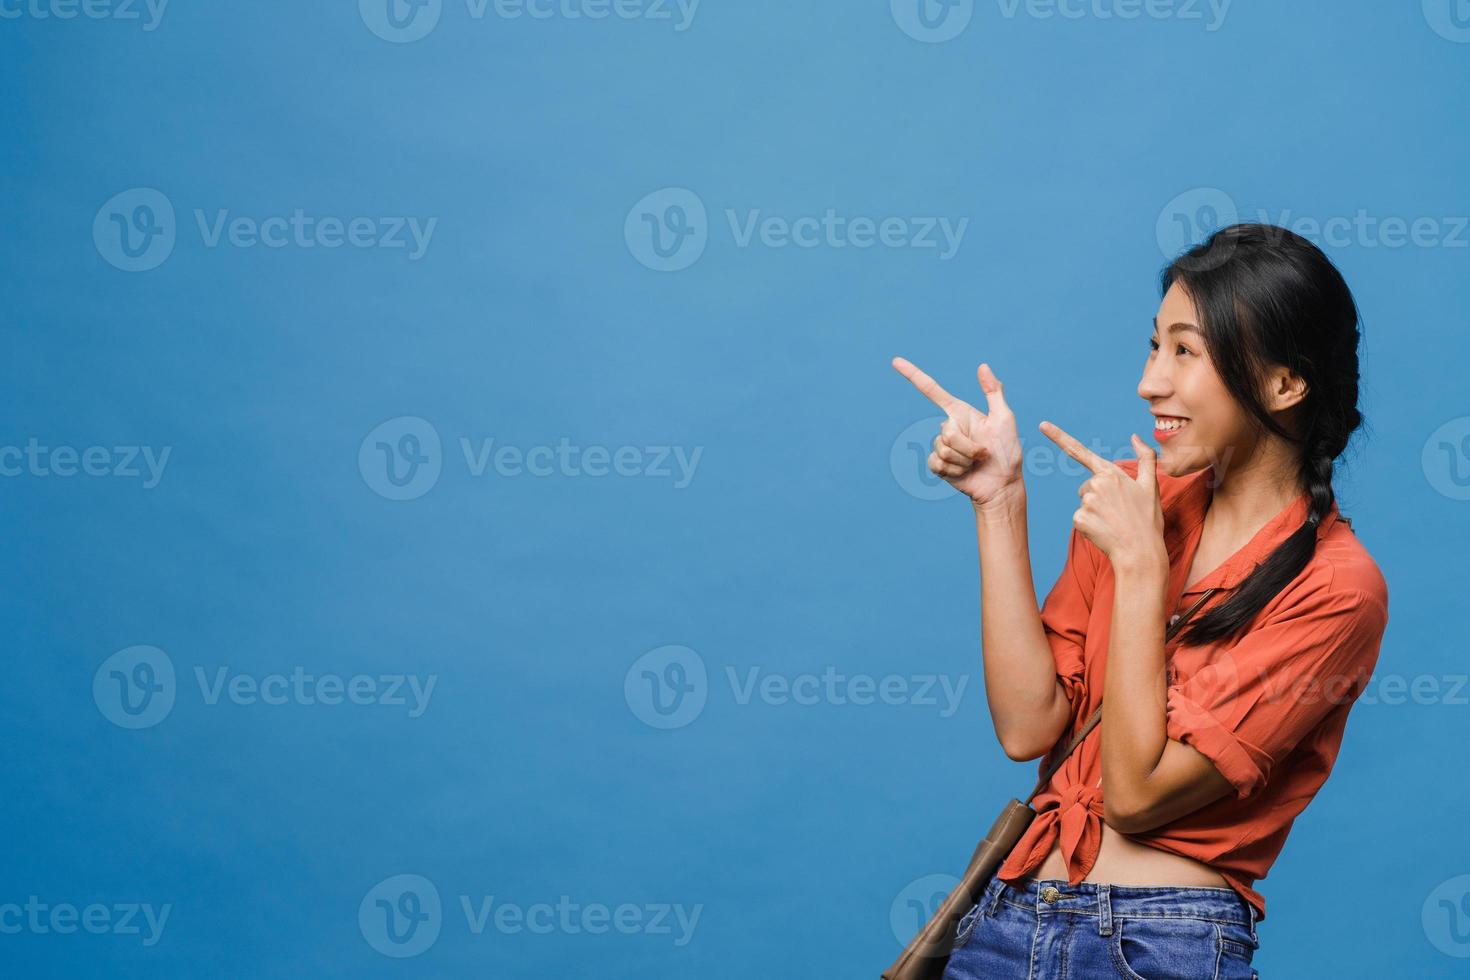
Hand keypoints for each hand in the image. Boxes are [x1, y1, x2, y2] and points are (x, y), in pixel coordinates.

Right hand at [892, 356, 1023, 508]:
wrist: (1002, 484)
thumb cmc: (1008, 451)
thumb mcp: (1004, 418)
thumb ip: (993, 392)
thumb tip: (982, 366)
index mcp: (960, 412)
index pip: (932, 391)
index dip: (913, 375)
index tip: (895, 361)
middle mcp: (948, 427)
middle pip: (947, 432)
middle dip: (968, 446)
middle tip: (984, 453)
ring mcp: (941, 447)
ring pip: (944, 449)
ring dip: (965, 459)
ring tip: (976, 463)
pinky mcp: (938, 465)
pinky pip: (938, 463)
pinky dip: (956, 470)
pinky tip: (965, 472)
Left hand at [1038, 422, 1166, 571]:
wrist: (1141, 552)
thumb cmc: (1147, 520)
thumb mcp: (1150, 486)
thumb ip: (1145, 458)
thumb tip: (1135, 437)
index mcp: (1111, 473)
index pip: (1080, 451)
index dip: (1059, 437)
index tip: (1043, 425)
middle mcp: (1096, 484)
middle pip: (1086, 486)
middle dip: (1098, 497)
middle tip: (1118, 511)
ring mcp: (1086, 502)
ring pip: (1083, 502)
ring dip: (1095, 512)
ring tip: (1113, 522)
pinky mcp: (1079, 519)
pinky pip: (1079, 518)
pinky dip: (1089, 525)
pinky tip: (1104, 530)